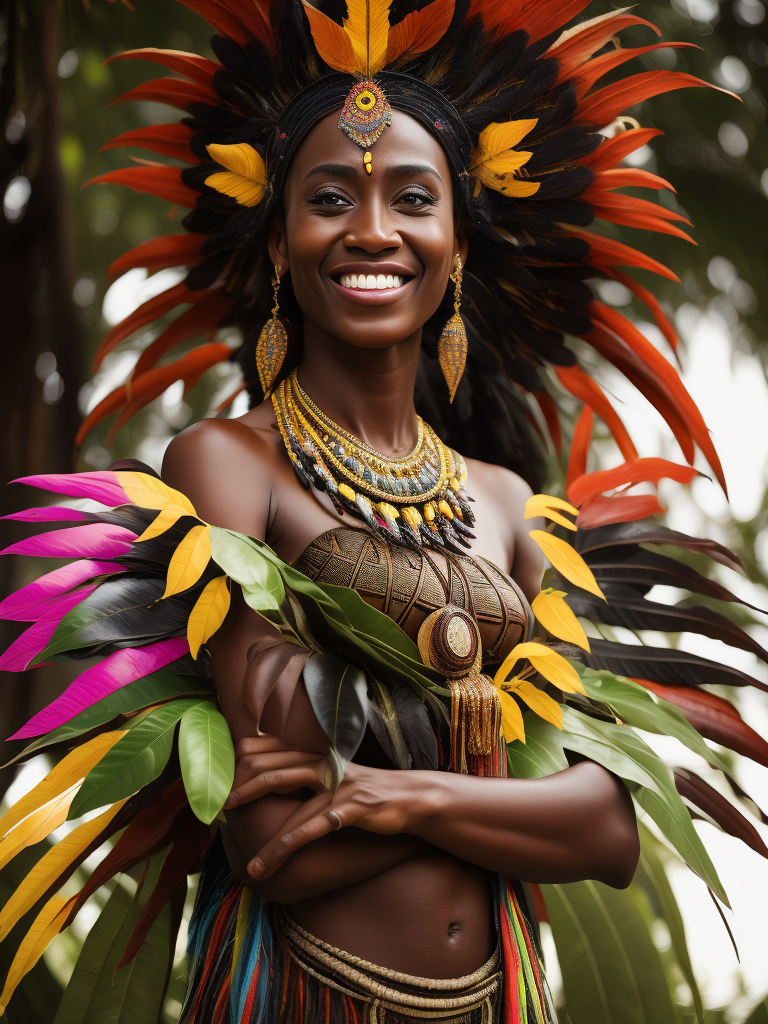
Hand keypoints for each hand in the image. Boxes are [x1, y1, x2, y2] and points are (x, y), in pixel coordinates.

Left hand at [225, 735, 427, 879]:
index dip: (243, 764)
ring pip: (291, 802)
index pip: (270, 750)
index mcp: (316, 755)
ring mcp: (338, 784)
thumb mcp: (333, 776)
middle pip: (273, 769)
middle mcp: (323, 764)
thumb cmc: (366, 791)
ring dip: (268, 839)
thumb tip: (270, 780)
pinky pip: (315, 825)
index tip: (222, 784)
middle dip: (242, 790)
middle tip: (221, 811)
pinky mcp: (353, 806)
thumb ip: (304, 773)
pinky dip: (291, 844)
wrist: (411, 797)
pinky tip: (274, 861)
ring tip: (251, 864)